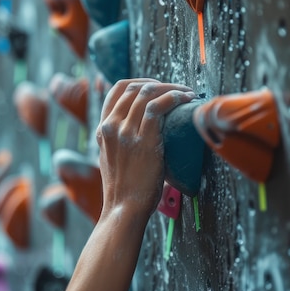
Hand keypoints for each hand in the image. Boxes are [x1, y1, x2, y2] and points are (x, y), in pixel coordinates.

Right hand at [96, 79, 195, 219]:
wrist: (123, 209)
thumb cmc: (124, 189)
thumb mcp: (111, 158)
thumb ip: (119, 141)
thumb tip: (142, 130)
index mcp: (102, 129)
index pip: (117, 90)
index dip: (139, 81)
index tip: (156, 86)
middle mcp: (111, 127)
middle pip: (134, 88)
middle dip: (159, 83)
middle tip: (177, 89)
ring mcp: (125, 133)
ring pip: (147, 93)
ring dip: (171, 88)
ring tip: (187, 93)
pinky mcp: (143, 141)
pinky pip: (158, 107)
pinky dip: (174, 97)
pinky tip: (186, 99)